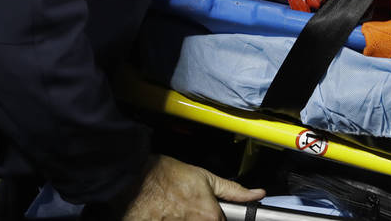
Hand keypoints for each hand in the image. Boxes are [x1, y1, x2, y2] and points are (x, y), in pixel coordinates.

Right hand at [122, 155, 264, 219]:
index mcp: (209, 216)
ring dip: (184, 219)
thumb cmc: (165, 175)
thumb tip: (257, 194)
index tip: (208, 212)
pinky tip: (166, 214)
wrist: (133, 178)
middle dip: (200, 218)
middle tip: (186, 207)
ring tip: (174, 210)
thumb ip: (234, 191)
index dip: (218, 217)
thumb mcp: (205, 177)